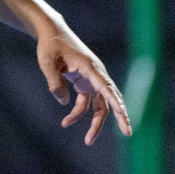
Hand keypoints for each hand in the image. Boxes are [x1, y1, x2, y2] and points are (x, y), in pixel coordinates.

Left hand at [36, 23, 131, 144]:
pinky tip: (67, 122)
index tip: (124, 114)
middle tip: (127, 134)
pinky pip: (87, 102)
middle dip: (118, 118)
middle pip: (110, 100)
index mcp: (90, 67)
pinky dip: (78, 112)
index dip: (116, 102)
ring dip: (94, 122)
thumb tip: (63, 103)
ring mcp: (92, 79)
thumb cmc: (50, 45)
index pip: (106, 87)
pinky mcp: (85, 83)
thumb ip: (54, 83)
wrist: (52, 32)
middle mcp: (96, 74)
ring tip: (88, 141)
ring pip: (100, 105)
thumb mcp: (47, 63)